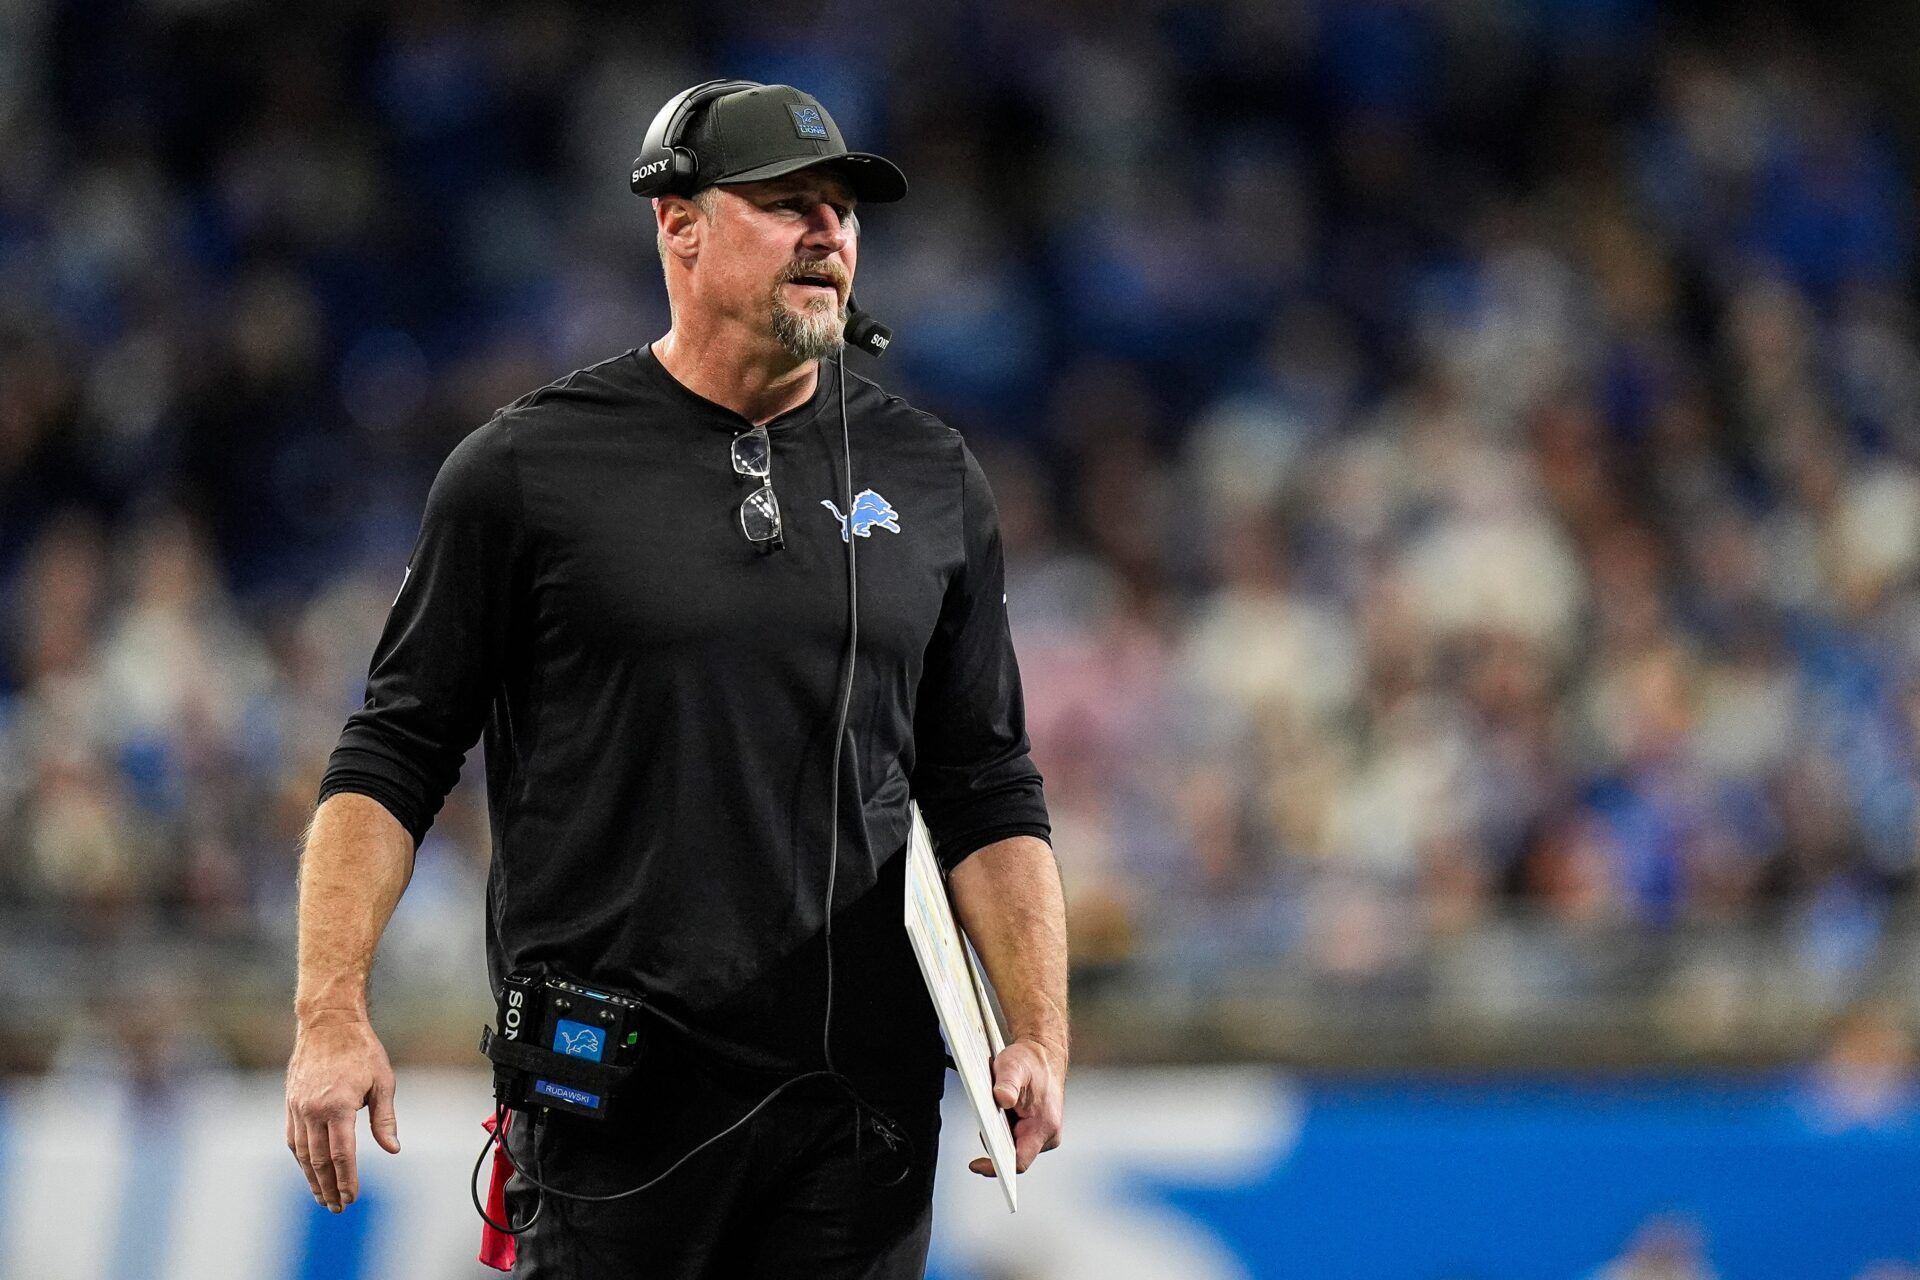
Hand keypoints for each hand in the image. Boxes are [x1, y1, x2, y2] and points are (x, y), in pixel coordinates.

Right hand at [285, 1013, 400, 1211]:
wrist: (328, 1023)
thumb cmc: (361, 1050)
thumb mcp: (383, 1081)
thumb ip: (385, 1118)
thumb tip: (393, 1149)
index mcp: (338, 1106)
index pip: (342, 1155)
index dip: (347, 1180)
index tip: (353, 1197)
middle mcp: (313, 1111)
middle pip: (319, 1161)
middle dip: (329, 1187)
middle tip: (338, 1207)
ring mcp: (298, 1108)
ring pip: (303, 1154)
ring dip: (312, 1179)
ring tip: (323, 1197)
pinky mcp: (290, 1104)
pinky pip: (293, 1139)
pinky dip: (301, 1159)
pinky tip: (309, 1170)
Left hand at [969, 1037, 1064, 1176]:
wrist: (1045, 1054)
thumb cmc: (1031, 1061)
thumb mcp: (1013, 1067)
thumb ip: (1007, 1085)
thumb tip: (1002, 1100)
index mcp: (1044, 1126)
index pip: (1019, 1161)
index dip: (996, 1167)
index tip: (976, 1165)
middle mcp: (1048, 1135)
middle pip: (1014, 1154)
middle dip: (995, 1140)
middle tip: (987, 1116)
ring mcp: (1044, 1133)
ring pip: (1014, 1145)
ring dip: (1000, 1132)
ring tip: (998, 1108)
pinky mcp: (1038, 1129)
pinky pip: (1016, 1137)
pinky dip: (1005, 1127)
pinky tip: (1003, 1111)